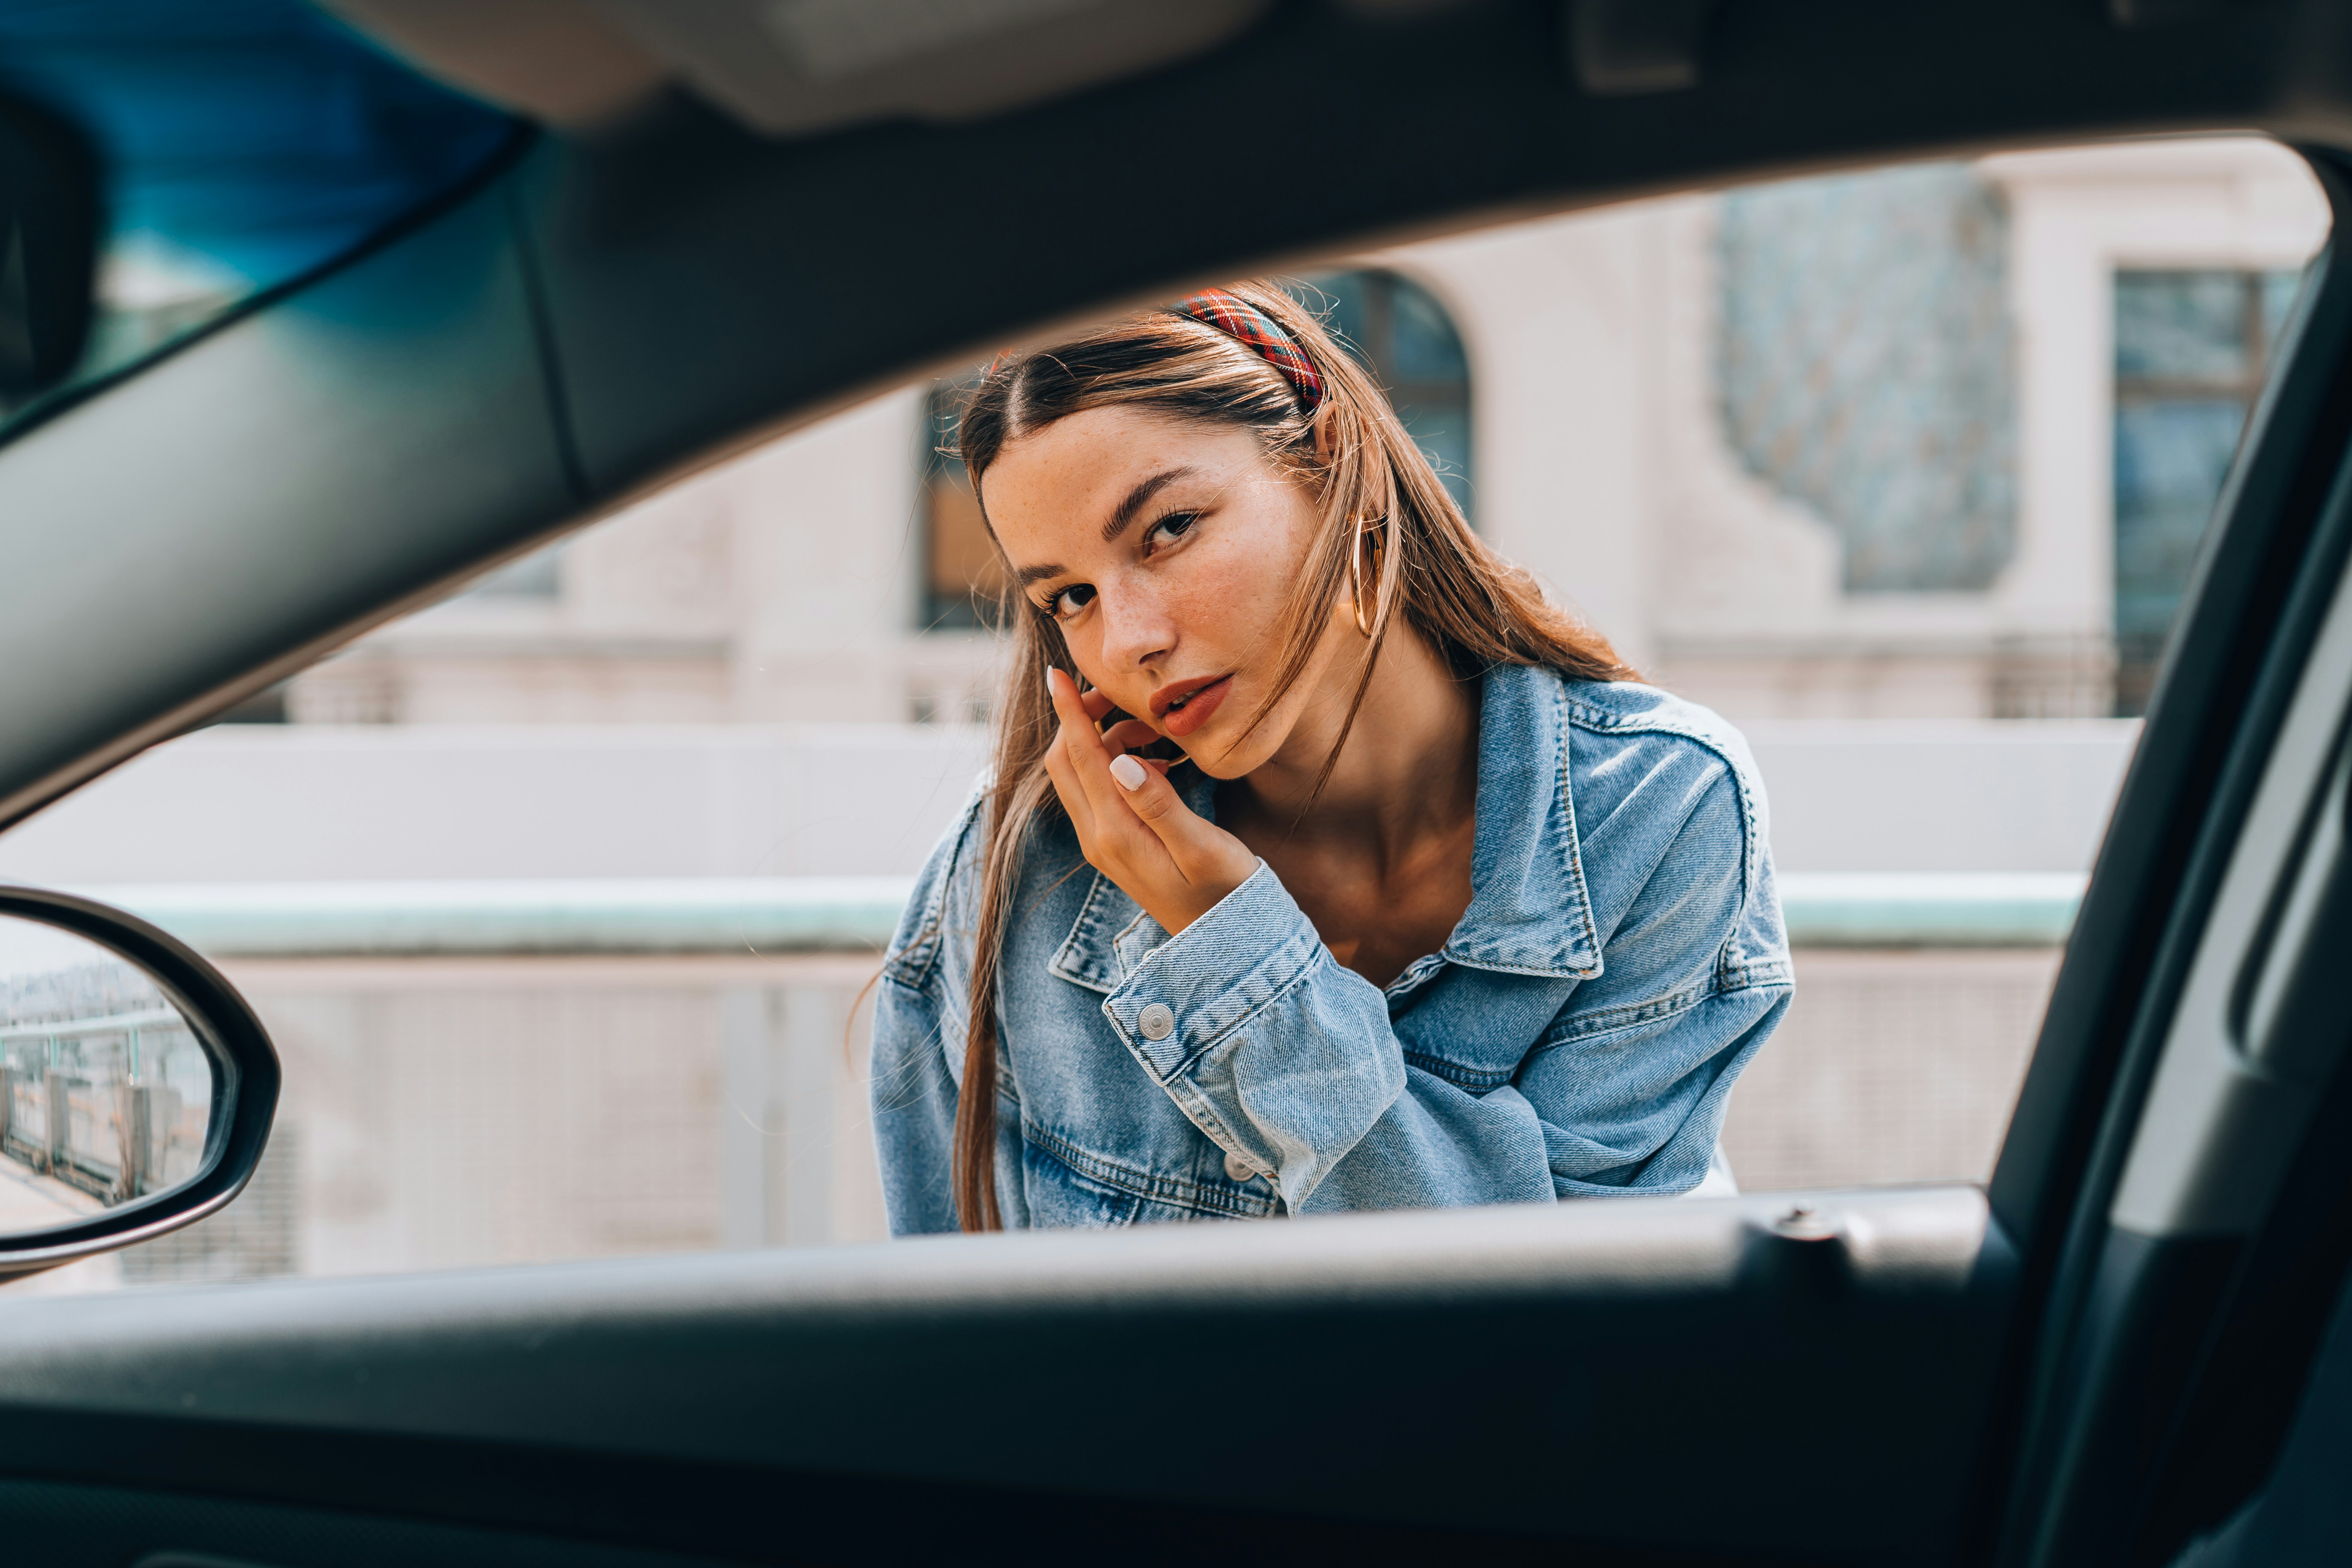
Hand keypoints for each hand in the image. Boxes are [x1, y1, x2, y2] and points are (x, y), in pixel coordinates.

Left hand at [1042, 666, 1259, 934]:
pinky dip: (1109, 765)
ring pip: (1078, 777)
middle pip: (1066, 763)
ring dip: (1098, 742)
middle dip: (1080, 720)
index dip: (1070, 712)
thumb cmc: (1225, 892)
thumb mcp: (1201, 847)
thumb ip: (1159, 804)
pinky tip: (1149, 763)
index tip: (1059, 674)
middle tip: (1116, 695)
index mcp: (1116, 833)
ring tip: (1147, 730)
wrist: (1224, 943)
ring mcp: (1101, 845)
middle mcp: (1098, 838)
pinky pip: (1095, 794)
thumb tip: (1118, 760)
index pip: (1080, 758)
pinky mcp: (1113, 848)